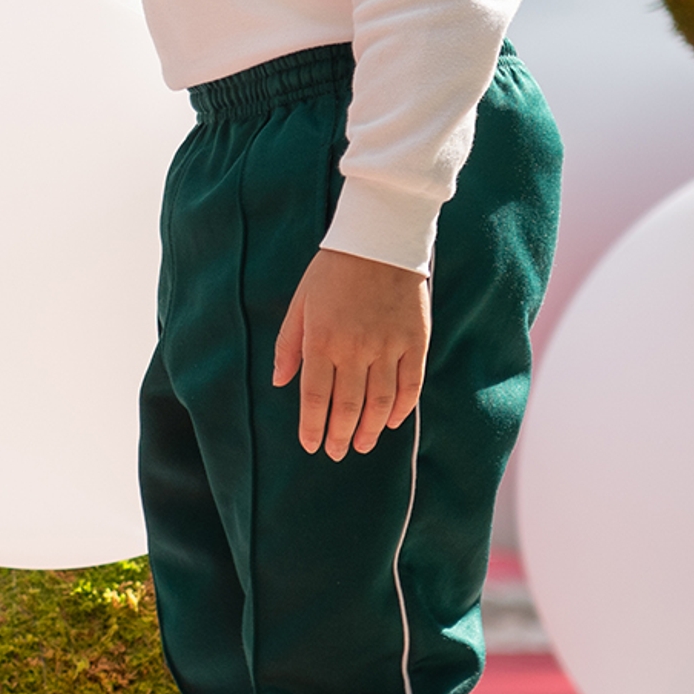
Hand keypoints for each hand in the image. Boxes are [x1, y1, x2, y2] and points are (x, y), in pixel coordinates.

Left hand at [272, 249, 429, 457]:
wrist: (379, 241)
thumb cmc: (332, 271)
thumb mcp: (300, 303)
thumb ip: (288, 345)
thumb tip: (279, 382)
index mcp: (322, 341)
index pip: (315, 397)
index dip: (313, 426)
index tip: (311, 445)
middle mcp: (355, 349)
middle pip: (348, 406)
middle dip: (340, 434)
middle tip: (337, 452)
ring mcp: (388, 346)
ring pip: (380, 402)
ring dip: (371, 429)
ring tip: (364, 445)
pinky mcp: (414, 341)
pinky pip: (410, 384)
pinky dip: (402, 407)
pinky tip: (393, 421)